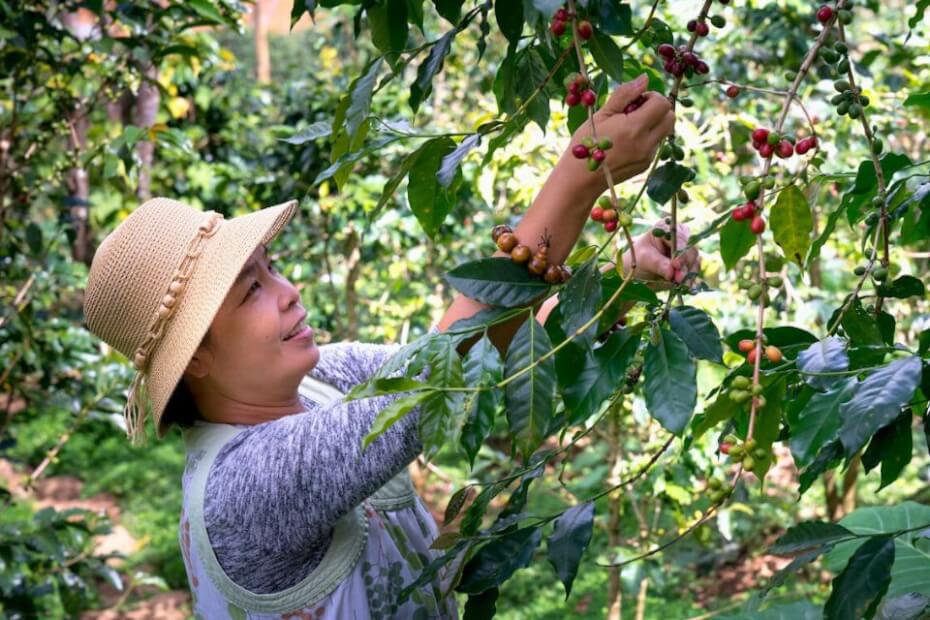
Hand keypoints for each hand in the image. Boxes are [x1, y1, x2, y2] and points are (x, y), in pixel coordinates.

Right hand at [565, 74, 674, 193]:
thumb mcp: (601, 114)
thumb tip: (645, 78)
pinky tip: (628, 141)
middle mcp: (646, 143)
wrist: (581, 179)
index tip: (635, 100)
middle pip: (670, 116)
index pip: (662, 103)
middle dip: (657, 108)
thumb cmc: (586, 143)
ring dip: (654, 123)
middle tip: (637, 111)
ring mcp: (648, 156)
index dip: (651, 96)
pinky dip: (648, 137)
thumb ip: (624, 94)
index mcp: (635, 127)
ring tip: (632, 126)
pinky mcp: (646, 165)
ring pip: (665, 131)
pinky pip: (656, 144)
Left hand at [619, 220, 700, 290]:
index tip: (676, 265)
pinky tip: (684, 286)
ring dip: (688, 274)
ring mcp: (686, 251)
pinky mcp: (689, 264)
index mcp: (666, 228)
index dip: (680, 252)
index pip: (679, 238)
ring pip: (695, 261)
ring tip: (679, 284)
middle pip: (691, 250)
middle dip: (685, 265)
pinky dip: (689, 279)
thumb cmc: (637, 259)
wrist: (637, 272)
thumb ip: (658, 264)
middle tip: (678, 279)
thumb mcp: (644, 260)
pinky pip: (694, 271)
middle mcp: (680, 237)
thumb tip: (672, 273)